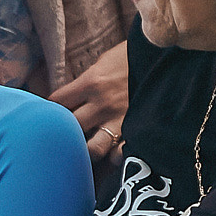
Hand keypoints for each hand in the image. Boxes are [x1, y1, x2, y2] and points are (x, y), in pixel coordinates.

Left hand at [53, 41, 130, 160]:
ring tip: (84, 151)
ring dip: (86, 150)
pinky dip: (114, 157)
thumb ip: (86, 82)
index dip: (49, 109)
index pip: (57, 102)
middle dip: (63, 132)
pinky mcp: (138, 129)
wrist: (165, 57)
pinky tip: (109, 156)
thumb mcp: (104, 62)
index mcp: (91, 82)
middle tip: (62, 135)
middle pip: (70, 128)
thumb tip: (68, 98)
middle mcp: (103, 104)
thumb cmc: (132, 57)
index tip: (49, 113)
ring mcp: (121, 119)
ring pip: (93, 148)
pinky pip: (121, 153)